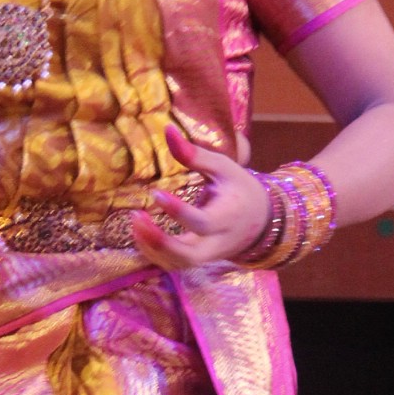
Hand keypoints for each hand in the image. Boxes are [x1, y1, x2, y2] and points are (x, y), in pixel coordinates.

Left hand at [130, 123, 271, 269]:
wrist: (259, 220)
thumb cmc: (238, 188)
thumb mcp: (224, 167)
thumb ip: (195, 154)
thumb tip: (167, 130)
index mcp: (227, 217)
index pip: (201, 222)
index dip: (177, 211)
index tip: (156, 193)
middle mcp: (217, 242)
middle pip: (187, 255)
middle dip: (159, 241)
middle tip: (136, 216)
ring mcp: (206, 256)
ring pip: (176, 263)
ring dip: (150, 247)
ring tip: (134, 220)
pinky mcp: (196, 261)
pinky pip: (172, 264)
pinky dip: (152, 252)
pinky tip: (139, 230)